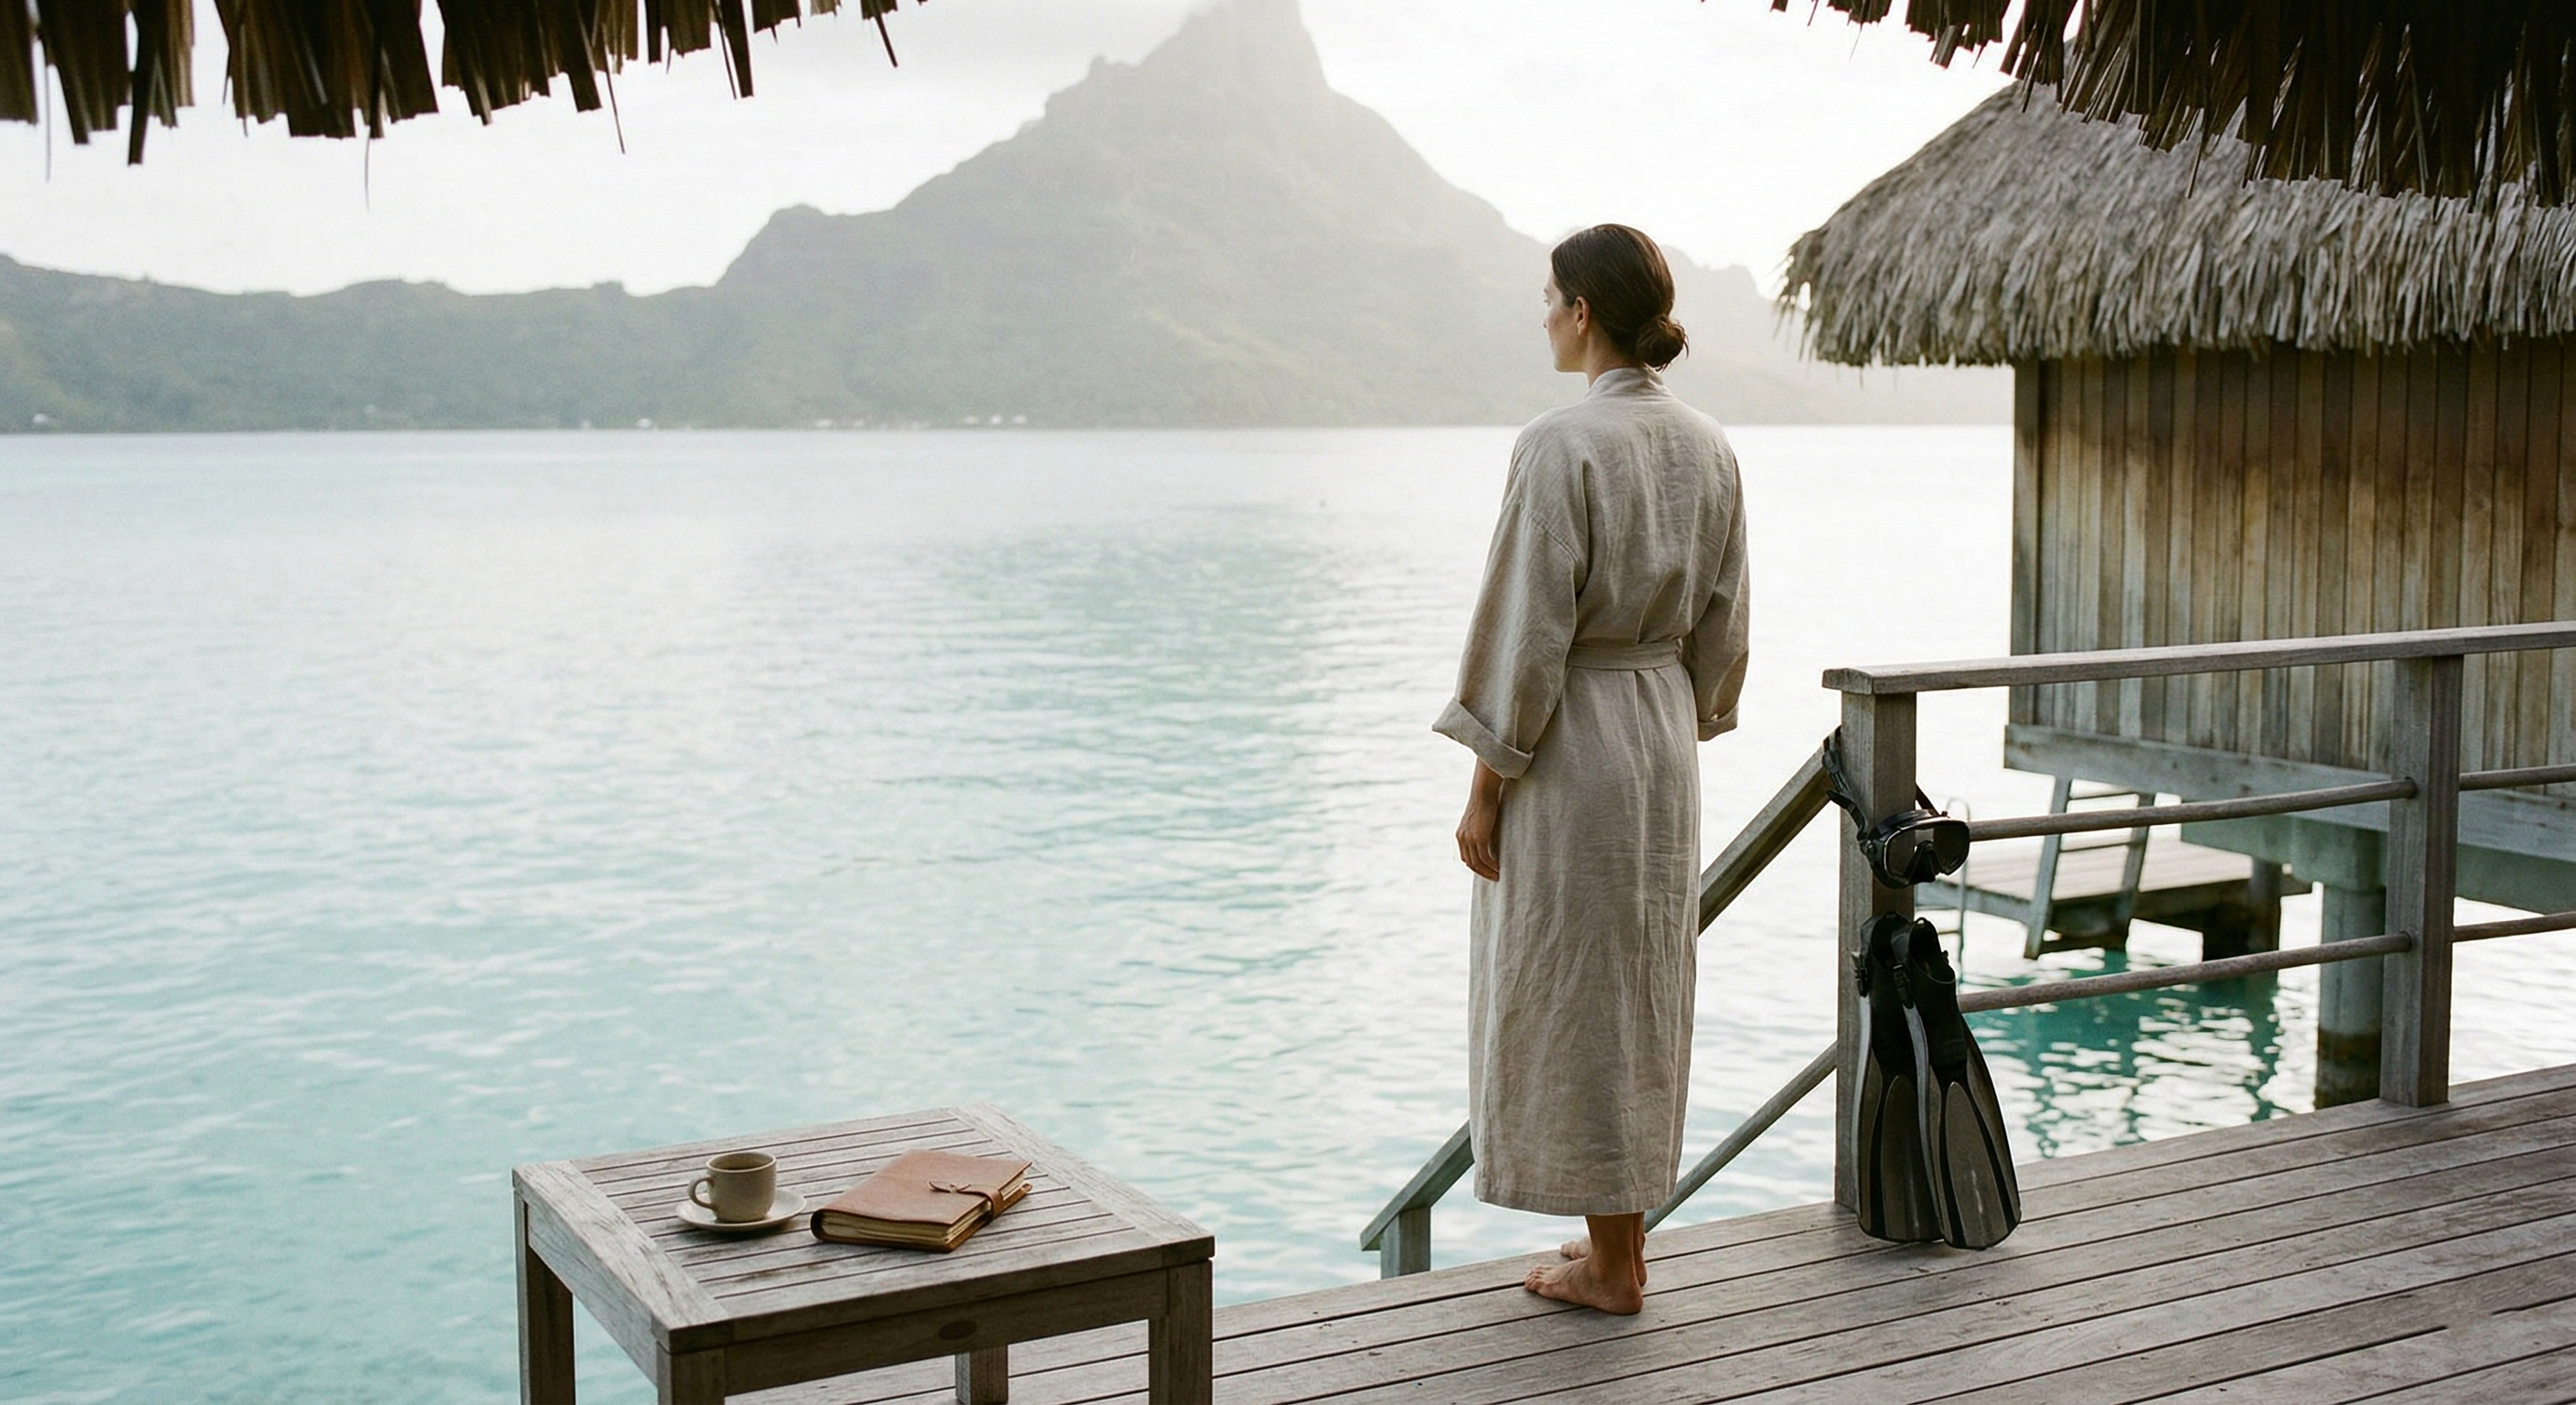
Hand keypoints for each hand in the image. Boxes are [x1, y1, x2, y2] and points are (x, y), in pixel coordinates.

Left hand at [1456, 761, 1504, 880]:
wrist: (1483, 793)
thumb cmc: (1485, 803)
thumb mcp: (1480, 820)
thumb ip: (1480, 830)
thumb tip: (1489, 836)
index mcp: (1460, 835)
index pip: (1465, 857)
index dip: (1476, 866)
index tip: (1487, 870)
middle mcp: (1462, 839)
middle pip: (1470, 863)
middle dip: (1482, 873)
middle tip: (1494, 877)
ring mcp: (1469, 839)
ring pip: (1477, 863)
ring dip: (1488, 871)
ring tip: (1498, 875)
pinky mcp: (1479, 838)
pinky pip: (1484, 858)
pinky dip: (1491, 865)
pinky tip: (1499, 867)